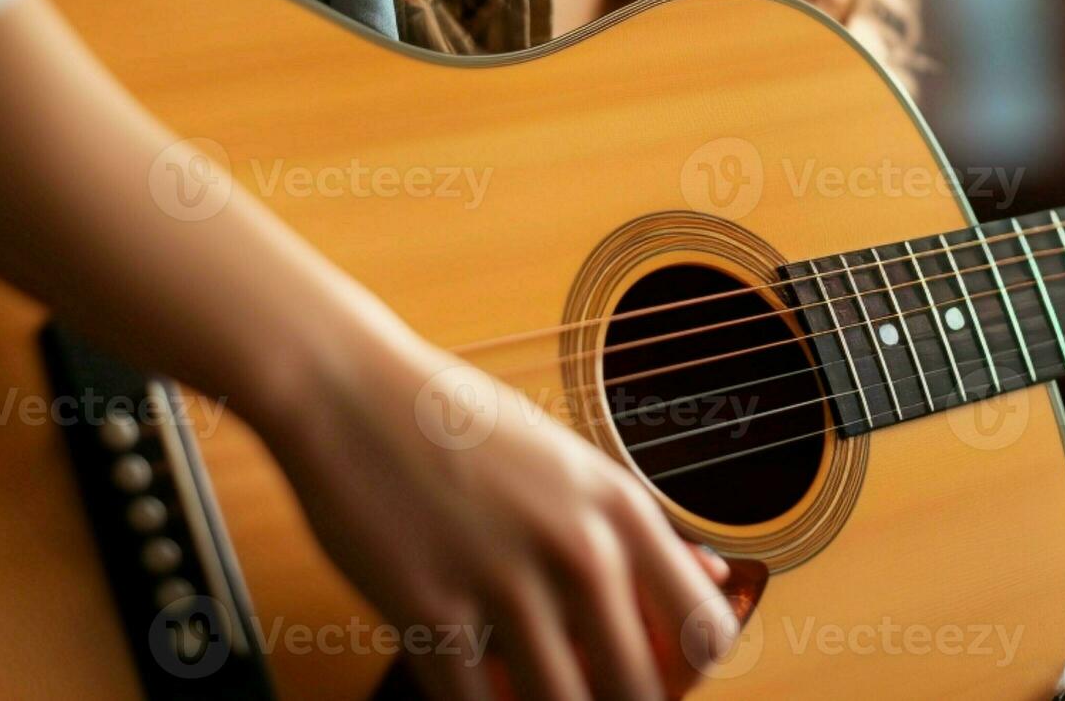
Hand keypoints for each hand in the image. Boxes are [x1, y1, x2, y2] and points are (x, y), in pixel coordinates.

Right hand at [266, 342, 737, 700]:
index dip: (688, 673)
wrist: (350, 392)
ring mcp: (503, 580)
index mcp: (619, 506)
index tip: (655, 673)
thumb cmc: (459, 425)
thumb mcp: (570, 463)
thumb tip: (714, 578)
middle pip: (639, 690)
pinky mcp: (427, 610)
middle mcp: (576, 545)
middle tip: (583, 688)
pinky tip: (469, 687)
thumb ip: (639, 528)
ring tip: (524, 688)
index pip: (704, 629)